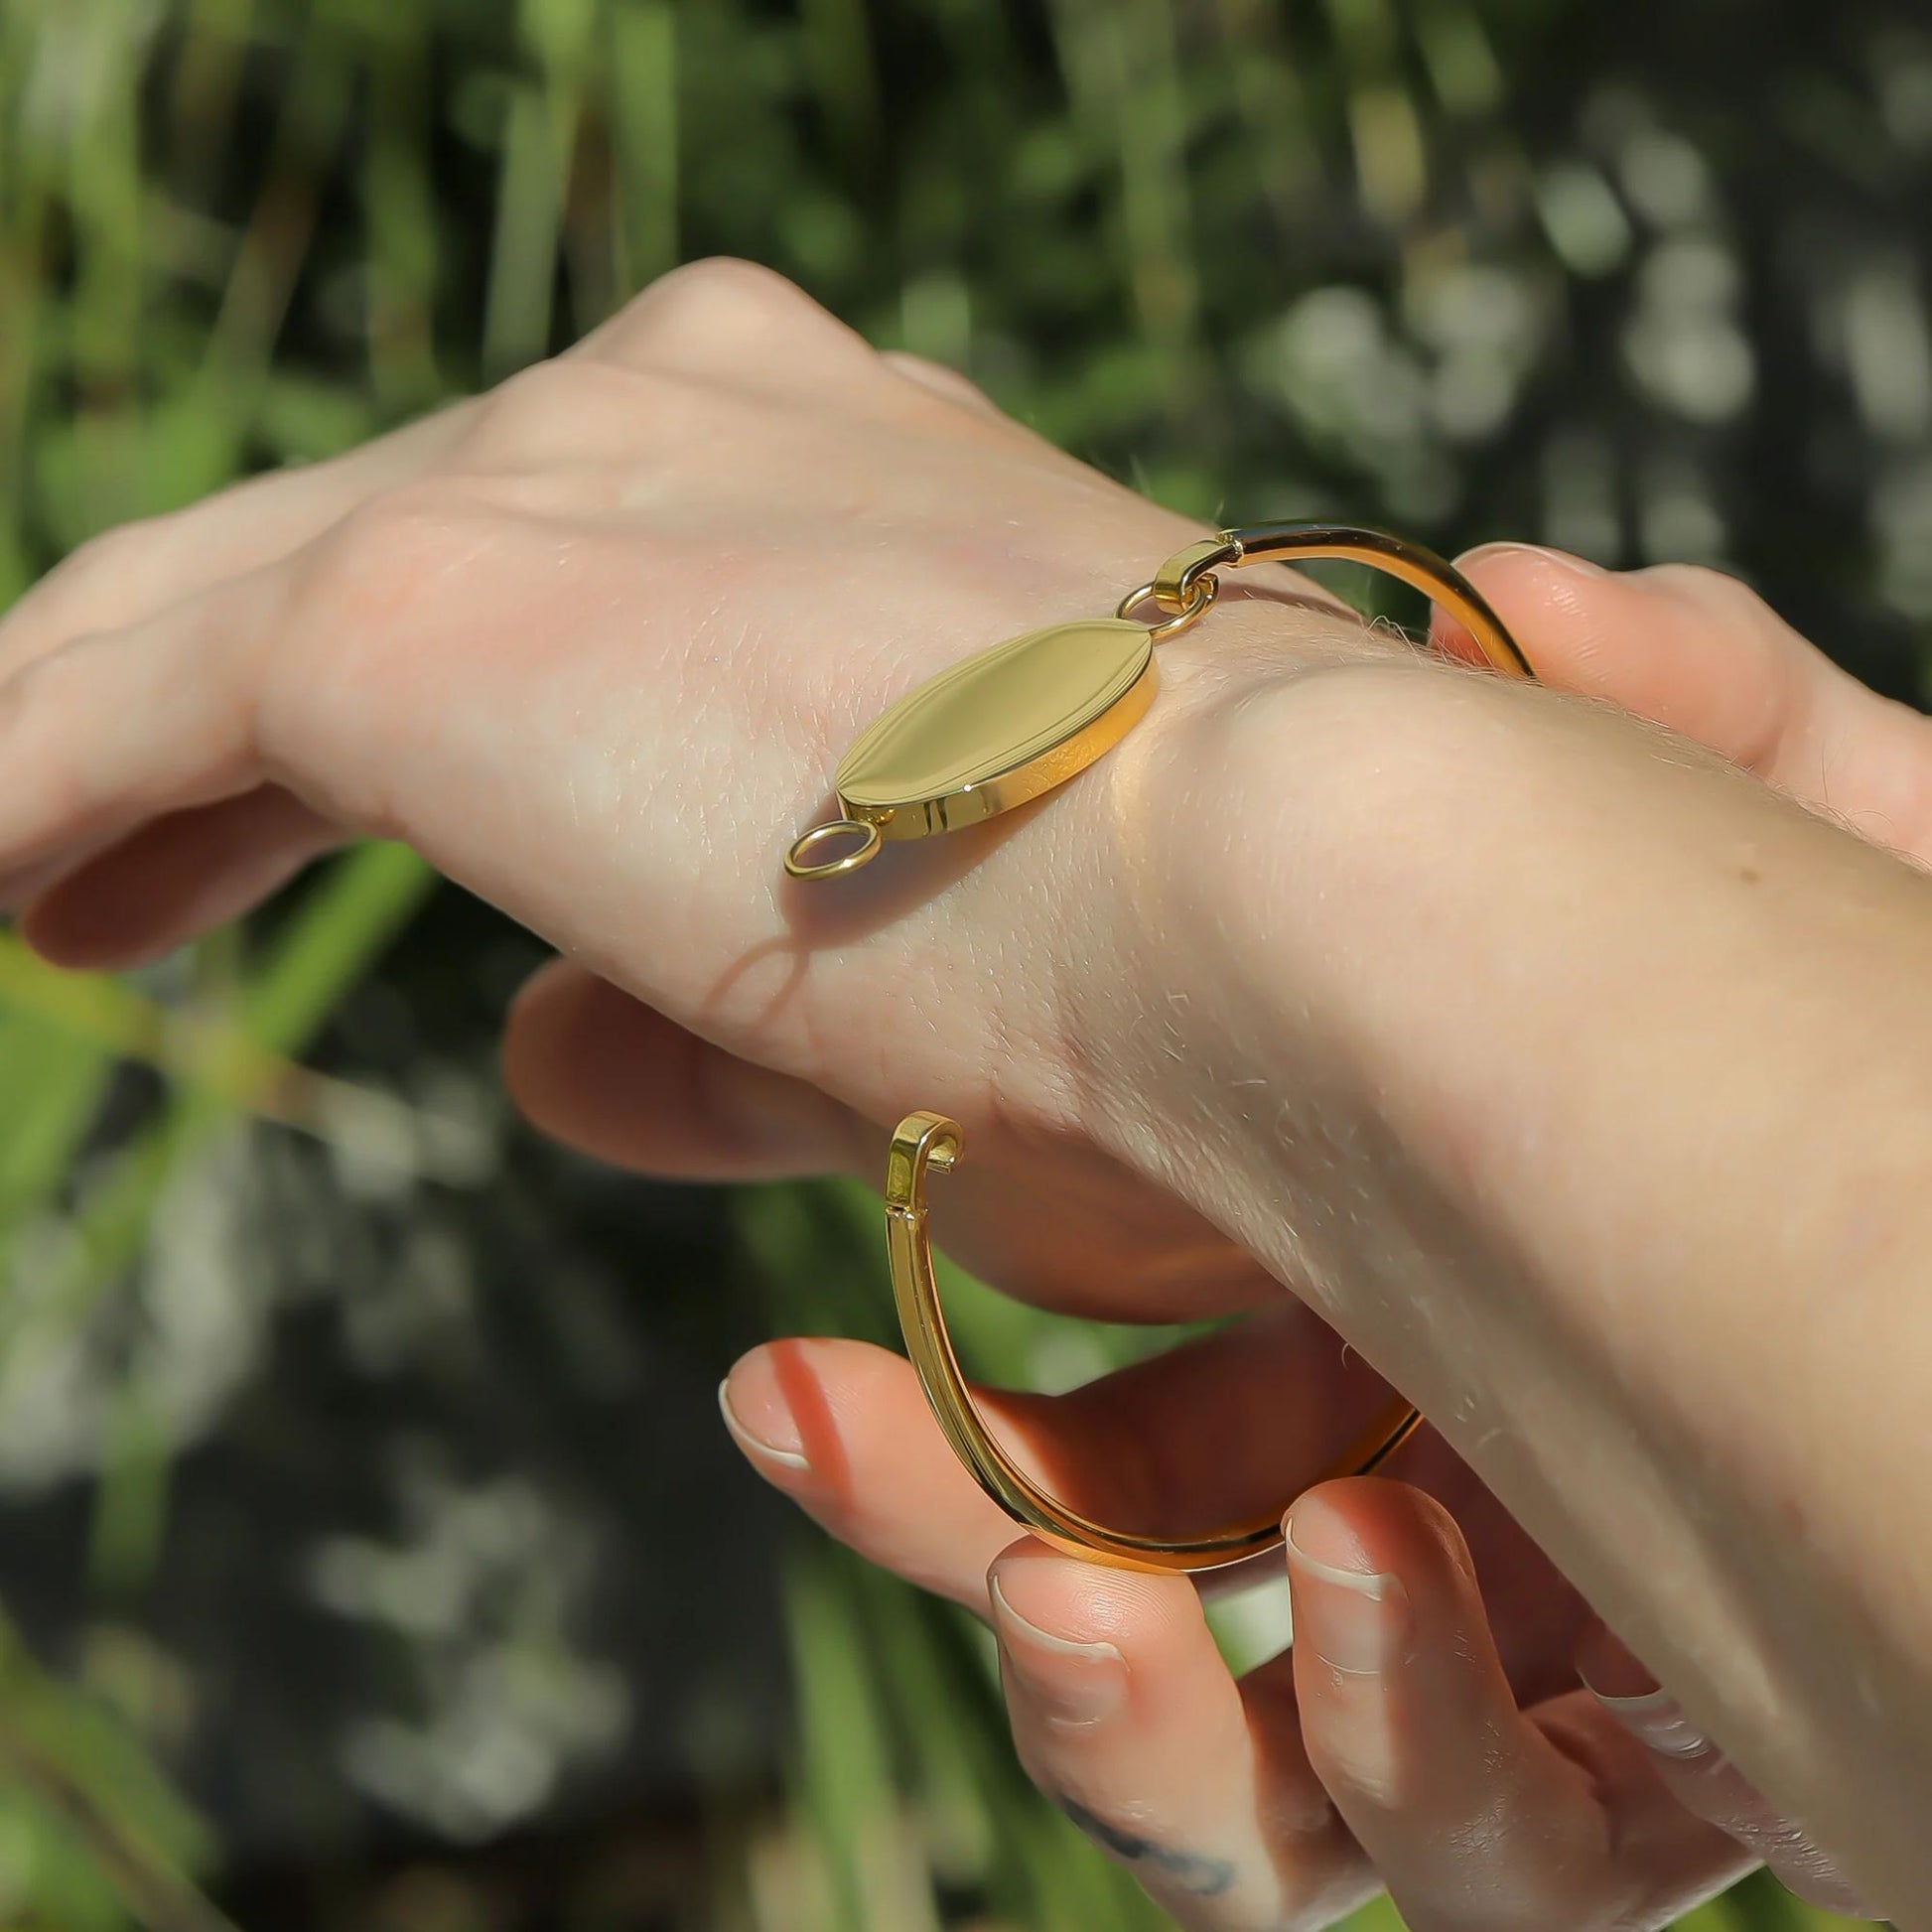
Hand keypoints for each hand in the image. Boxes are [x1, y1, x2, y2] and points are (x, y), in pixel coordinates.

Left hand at [0, 256, 1385, 1331]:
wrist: (1291, 890)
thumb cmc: (1175, 959)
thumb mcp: (922, 959)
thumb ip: (696, 998)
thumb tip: (529, 1052)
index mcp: (823, 455)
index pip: (544, 538)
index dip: (399, 700)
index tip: (309, 831)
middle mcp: (680, 409)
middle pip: (351, 546)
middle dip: (207, 718)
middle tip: (99, 872)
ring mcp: (549, 474)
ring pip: (211, 606)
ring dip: (81, 754)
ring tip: (26, 898)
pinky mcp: (429, 603)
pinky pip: (122, 706)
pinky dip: (23, 799)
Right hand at [723, 545, 1910, 1927]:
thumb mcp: (1855, 861)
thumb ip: (1705, 708)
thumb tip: (1521, 597)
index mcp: (1402, 1272)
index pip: (1109, 1368)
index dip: (931, 1388)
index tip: (785, 1348)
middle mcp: (1442, 1470)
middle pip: (1122, 1571)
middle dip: (940, 1527)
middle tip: (799, 1422)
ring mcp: (1541, 1652)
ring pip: (1258, 1779)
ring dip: (1117, 1711)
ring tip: (1060, 1602)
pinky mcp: (1661, 1794)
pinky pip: (1482, 1855)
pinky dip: (1397, 1749)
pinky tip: (1367, 1578)